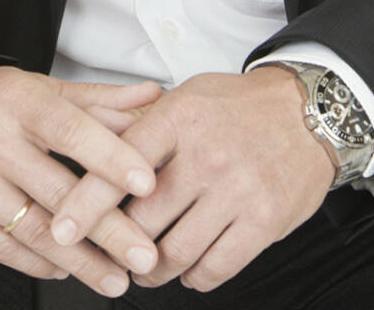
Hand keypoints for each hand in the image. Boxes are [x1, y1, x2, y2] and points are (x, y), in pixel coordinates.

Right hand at [0, 43, 162, 296]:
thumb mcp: (36, 88)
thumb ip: (96, 100)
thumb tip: (152, 98)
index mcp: (18, 100)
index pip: (71, 130)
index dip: (111, 157)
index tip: (147, 184)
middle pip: (58, 191)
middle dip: (108, 230)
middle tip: (145, 256)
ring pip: (32, 228)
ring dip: (79, 260)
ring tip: (115, 278)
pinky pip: (0, 246)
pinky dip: (37, 263)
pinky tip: (65, 269)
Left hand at [49, 65, 336, 291]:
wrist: (310, 113)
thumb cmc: (239, 107)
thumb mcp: (187, 98)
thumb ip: (142, 126)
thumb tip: (90, 149)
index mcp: (180, 119)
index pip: (122, 164)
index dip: (87, 201)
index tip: (62, 230)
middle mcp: (206, 155)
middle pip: (143, 219)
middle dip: (121, 243)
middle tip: (113, 250)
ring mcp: (237, 190)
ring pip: (175, 253)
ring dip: (153, 270)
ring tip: (147, 267)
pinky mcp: (265, 221)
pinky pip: (214, 268)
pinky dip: (194, 277)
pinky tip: (190, 267)